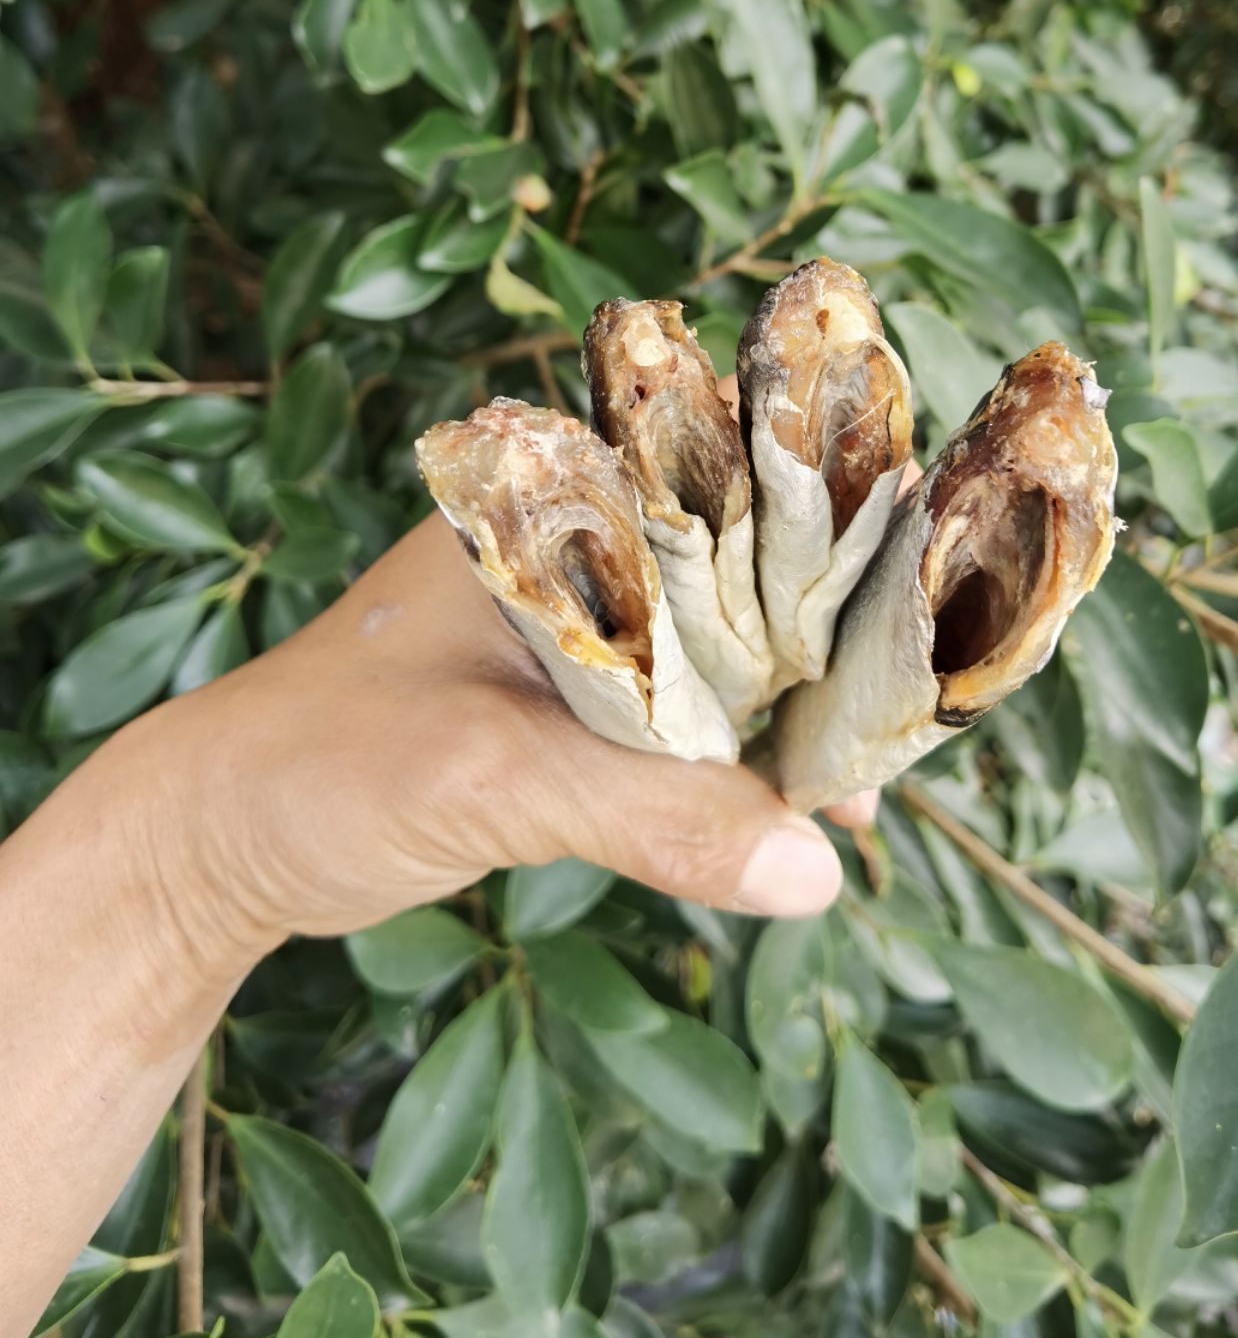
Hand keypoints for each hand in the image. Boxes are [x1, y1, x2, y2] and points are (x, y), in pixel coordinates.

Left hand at [106, 509, 866, 981]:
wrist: (211, 848)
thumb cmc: (321, 767)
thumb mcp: (493, 779)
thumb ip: (655, 814)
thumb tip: (813, 869)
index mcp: (547, 502)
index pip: (720, 469)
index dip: (828, 512)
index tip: (926, 571)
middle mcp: (570, 545)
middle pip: (741, 563)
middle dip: (828, 629)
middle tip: (916, 695)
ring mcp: (571, 627)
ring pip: (720, 646)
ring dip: (790, 707)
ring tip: (870, 773)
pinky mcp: (566, 706)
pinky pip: (685, 718)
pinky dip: (741, 761)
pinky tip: (801, 814)